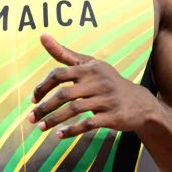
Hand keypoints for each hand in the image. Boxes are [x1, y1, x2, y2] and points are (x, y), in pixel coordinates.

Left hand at [28, 33, 157, 137]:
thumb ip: (65, 54)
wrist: (140, 103)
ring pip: (74, 110)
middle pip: (64, 94)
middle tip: (31, 118)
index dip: (42, 87)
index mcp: (89, 68)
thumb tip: (42, 36)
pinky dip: (71, 130)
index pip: (59, 74)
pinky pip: (88, 124)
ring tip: (40, 128)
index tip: (33, 99)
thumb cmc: (108, 82)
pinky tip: (59, 135)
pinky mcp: (112, 116)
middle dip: (44, 107)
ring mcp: (106, 99)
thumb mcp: (90, 65)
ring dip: (54, 120)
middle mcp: (98, 81)